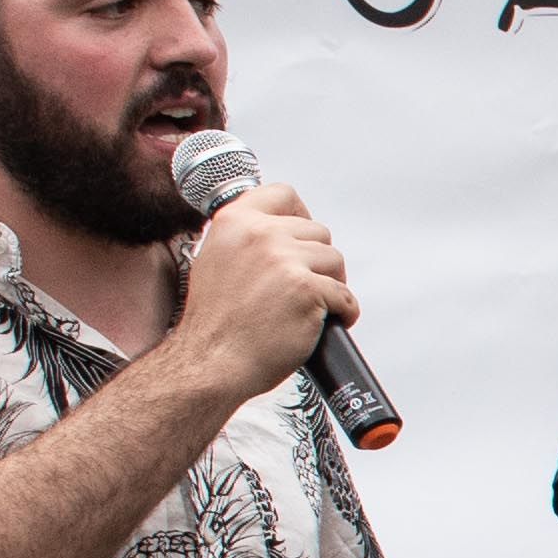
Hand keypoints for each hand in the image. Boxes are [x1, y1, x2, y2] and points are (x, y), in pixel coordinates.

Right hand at [168, 184, 353, 395]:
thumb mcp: (216, 260)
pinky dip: (344, 313)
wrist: (210, 362)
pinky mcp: (306, 289)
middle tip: (302, 290)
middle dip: (317, 262)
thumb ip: (245, 238)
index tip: (302, 239)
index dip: (301, 215)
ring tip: (309, 308)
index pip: (284, 195)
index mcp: (234, 221)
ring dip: (331, 286)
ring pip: (335, 262)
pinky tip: (328, 324)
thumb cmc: (217, 322)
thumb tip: (282, 229)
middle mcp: (259, 234)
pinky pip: (346, 296)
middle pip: (318, 233)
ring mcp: (284, 260)